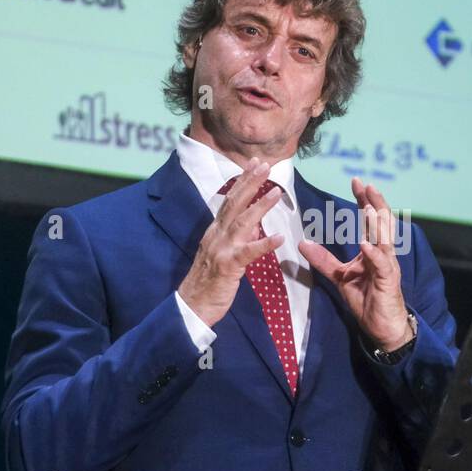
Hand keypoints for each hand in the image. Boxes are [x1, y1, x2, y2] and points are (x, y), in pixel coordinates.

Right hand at [178, 157, 283, 327]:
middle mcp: (216, 235)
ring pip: (242, 222)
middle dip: (250, 183)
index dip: (242, 181)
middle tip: (265, 165)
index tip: (255, 164)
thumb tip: (253, 224)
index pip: (229, 200)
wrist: (191, 306)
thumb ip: (235, 237)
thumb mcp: (220, 253)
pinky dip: (264, 244)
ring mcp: (221, 250)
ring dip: (260, 206)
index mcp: (215, 231)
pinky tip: (280, 238)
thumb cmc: (208, 282)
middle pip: (234, 204)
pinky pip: (249, 253)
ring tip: (277, 193)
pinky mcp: (228, 267)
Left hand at [299, 177, 412, 350]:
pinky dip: (374, 253)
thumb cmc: (366, 299)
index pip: (371, 219)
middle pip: (383, 222)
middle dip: (375, 202)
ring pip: (385, 239)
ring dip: (377, 223)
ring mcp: (388, 266)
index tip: (356, 182)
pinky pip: (382, 264)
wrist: (381, 326)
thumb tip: (302, 243)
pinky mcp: (388, 281)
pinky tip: (366, 244)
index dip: (365, 200)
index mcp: (374, 249)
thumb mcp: (340, 276)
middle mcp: (384, 253)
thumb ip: (324, 260)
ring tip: (368, 206)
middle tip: (365, 184)